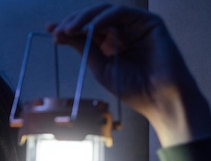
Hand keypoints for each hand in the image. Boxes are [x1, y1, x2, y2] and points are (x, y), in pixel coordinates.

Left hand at [47, 4, 210, 145]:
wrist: (159, 98)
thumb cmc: (134, 89)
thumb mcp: (100, 67)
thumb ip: (84, 48)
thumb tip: (62, 34)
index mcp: (111, 44)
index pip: (87, 30)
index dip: (69, 28)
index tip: (51, 31)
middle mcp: (123, 32)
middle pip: (94, 18)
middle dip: (73, 22)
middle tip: (58, 31)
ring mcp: (135, 26)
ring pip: (105, 12)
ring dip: (84, 18)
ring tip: (68, 29)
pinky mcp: (149, 22)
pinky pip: (122, 13)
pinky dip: (103, 18)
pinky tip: (90, 26)